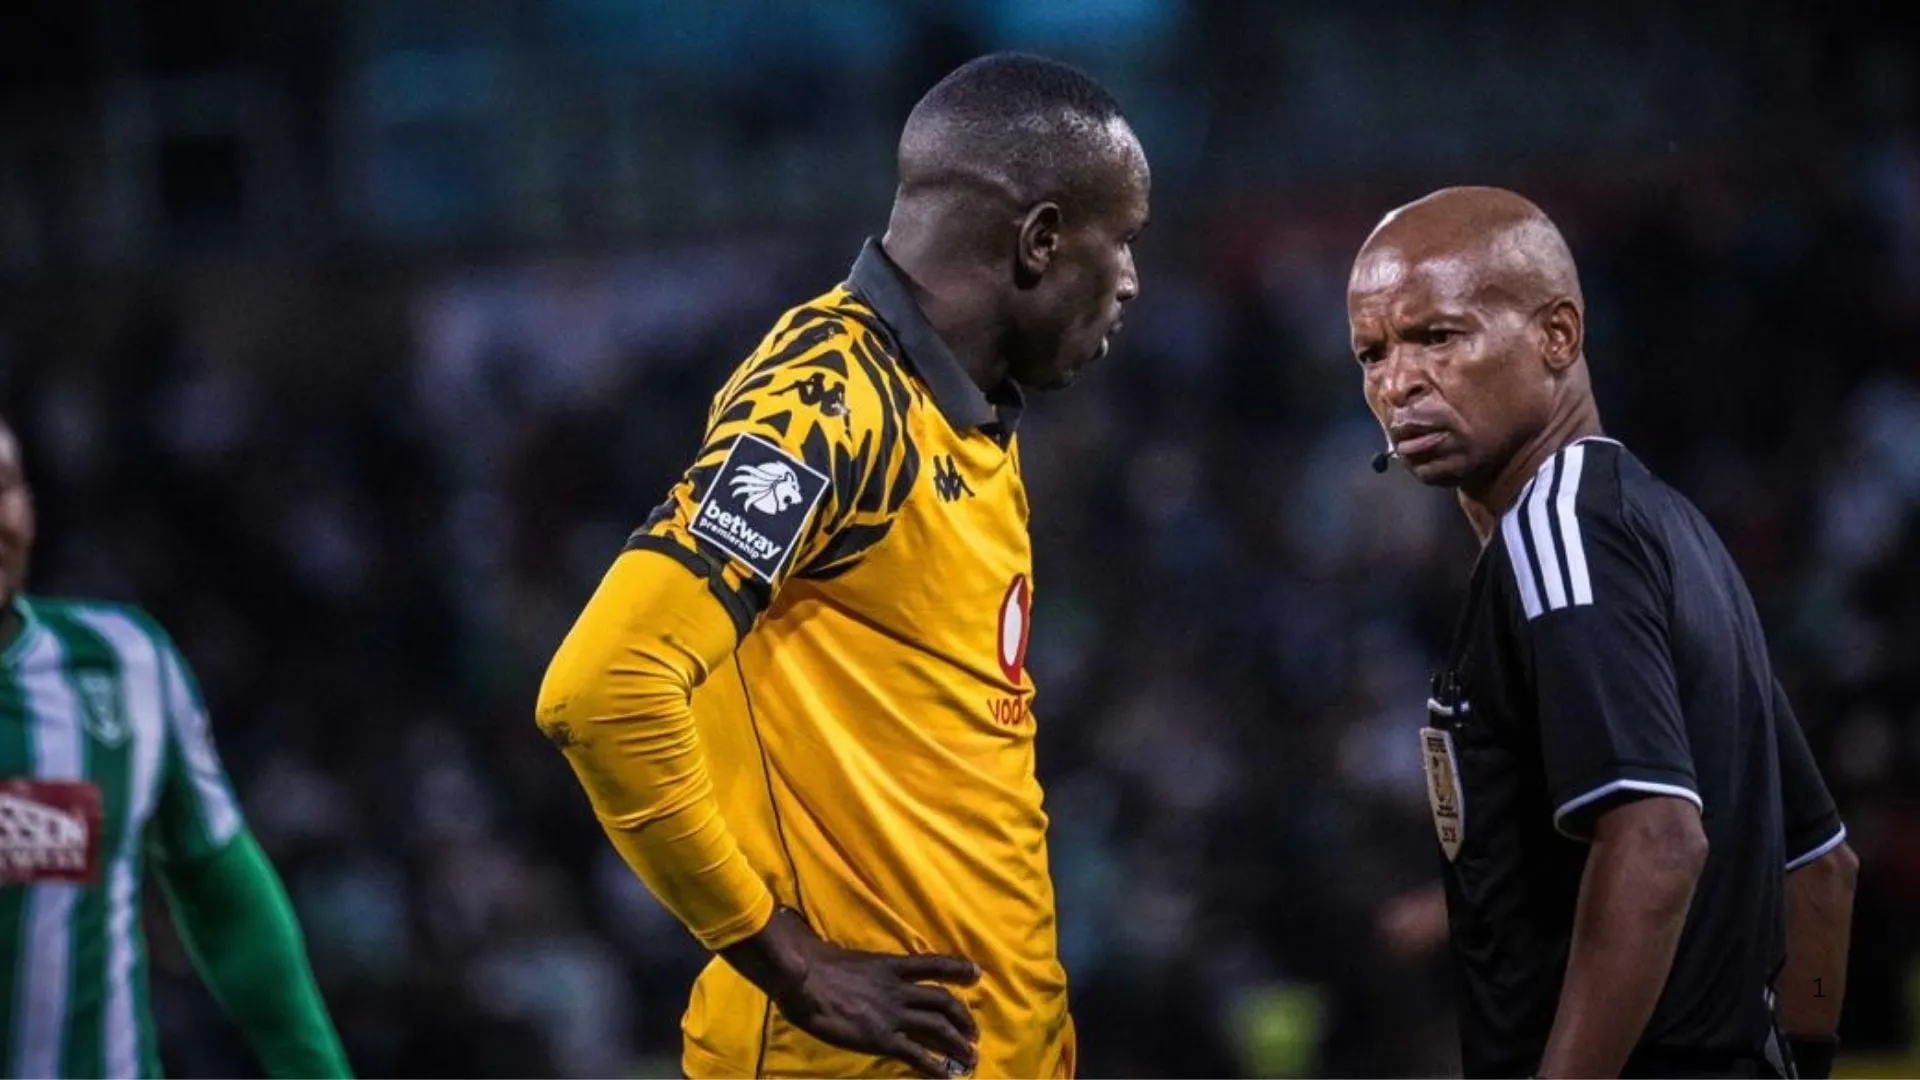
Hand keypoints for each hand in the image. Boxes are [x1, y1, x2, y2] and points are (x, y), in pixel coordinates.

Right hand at [721, 908, 981, 1077]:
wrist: (805, 978)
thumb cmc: (817, 965)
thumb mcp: (849, 959)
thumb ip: (865, 966)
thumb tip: (864, 967)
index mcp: (890, 966)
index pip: (933, 964)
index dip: (957, 968)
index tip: (976, 972)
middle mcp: (899, 990)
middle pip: (943, 1001)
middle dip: (963, 1017)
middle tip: (974, 1031)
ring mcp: (893, 1015)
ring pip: (938, 1027)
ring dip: (958, 1042)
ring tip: (970, 1056)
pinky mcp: (883, 1038)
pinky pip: (917, 1054)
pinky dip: (935, 1066)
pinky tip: (946, 1075)